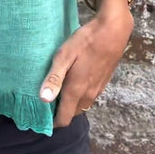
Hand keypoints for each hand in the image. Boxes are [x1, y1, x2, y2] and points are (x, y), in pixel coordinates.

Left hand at [38, 11, 133, 127]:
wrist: (113, 31)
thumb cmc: (85, 42)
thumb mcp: (64, 56)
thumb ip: (54, 78)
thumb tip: (43, 99)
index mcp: (76, 90)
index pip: (64, 119)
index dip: (52, 122)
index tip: (41, 116)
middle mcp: (88, 94)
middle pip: (73, 114)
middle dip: (60, 113)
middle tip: (48, 100)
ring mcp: (98, 89)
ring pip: (82, 105)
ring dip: (71, 104)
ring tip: (59, 91)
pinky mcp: (104, 82)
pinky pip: (90, 96)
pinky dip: (80, 96)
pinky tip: (74, 81)